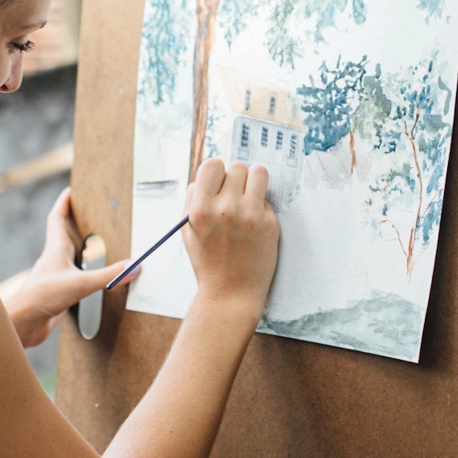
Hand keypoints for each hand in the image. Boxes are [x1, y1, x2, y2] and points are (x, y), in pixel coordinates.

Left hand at [0, 188, 127, 347]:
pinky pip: (74, 278)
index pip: (57, 218)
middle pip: (63, 235)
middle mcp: (54, 260)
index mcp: (55, 249)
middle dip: (73, 222)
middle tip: (86, 213)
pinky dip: (83, 273)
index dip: (63, 203)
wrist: (23, 323)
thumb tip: (134, 267)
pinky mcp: (58, 294)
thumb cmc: (42, 297)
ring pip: (69, 257)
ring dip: (79, 249)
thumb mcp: (80, 283)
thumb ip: (108, 276)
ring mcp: (56, 277)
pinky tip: (91, 278)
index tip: (70, 190)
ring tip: (93, 243)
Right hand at [180, 159, 279, 315]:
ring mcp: (250, 215)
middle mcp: (225, 209)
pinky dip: (262, 206)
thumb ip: (194, 199)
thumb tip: (208, 174)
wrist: (230, 293)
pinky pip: (267, 198)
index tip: (219, 184)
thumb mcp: (188, 230)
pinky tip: (254, 224)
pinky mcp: (269, 223)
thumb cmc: (208, 261)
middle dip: (236, 179)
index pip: (212, 165)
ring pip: (259, 173)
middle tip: (235, 197)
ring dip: (254, 183)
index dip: (217, 173)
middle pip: (237, 167)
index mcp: (200, 210)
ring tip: (248, 200)